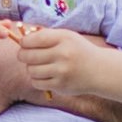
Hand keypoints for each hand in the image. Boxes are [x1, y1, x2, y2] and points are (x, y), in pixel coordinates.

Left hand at [0, 23, 115, 108]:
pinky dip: (36, 79)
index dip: (24, 42)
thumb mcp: (66, 36)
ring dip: (30, 68)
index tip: (25, 44)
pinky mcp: (61, 85)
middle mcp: (63, 54)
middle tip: (26, 56)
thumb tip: (21, 39)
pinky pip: (36, 83)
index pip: (32, 39)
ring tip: (38, 66)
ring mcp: (62, 71)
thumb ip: (45, 35)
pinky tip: (44, 75)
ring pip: (31, 70)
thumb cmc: (78, 50)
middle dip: (23, 55)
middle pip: (28, 56)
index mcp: (63, 38)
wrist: (99, 70)